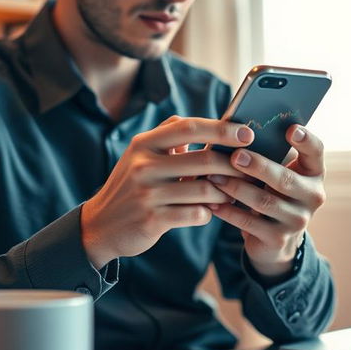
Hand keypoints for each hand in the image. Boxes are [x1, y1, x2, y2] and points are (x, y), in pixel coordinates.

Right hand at [81, 116, 255, 267]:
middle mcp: (144, 166)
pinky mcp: (153, 219)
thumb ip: (169, 136)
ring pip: (205, 189)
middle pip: (203, 159)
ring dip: (225, 193)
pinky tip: (209, 211)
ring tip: (232, 193)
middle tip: (249, 170)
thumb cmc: (131, 185)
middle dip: (233, 165)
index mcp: (144, 144)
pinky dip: (208, 212)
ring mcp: (148, 194)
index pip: (188, 127)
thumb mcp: (140, 155)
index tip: (246, 132)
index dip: (221, 129)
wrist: (101, 224)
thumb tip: (210, 125)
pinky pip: (196, 214)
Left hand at [207, 124, 325, 280]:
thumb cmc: (271, 191)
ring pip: (264, 202)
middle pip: (286, 179)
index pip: (316, 152)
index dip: (306, 140)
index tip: (290, 129)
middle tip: (235, 156)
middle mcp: (313, 196)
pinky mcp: (278, 240)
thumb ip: (268, 152)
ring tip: (213, 177)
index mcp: (314, 173)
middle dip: (259, 167)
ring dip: (236, 188)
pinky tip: (212, 203)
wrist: (275, 238)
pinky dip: (229, 212)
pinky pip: (250, 224)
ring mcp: (297, 220)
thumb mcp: (276, 171)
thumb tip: (235, 126)